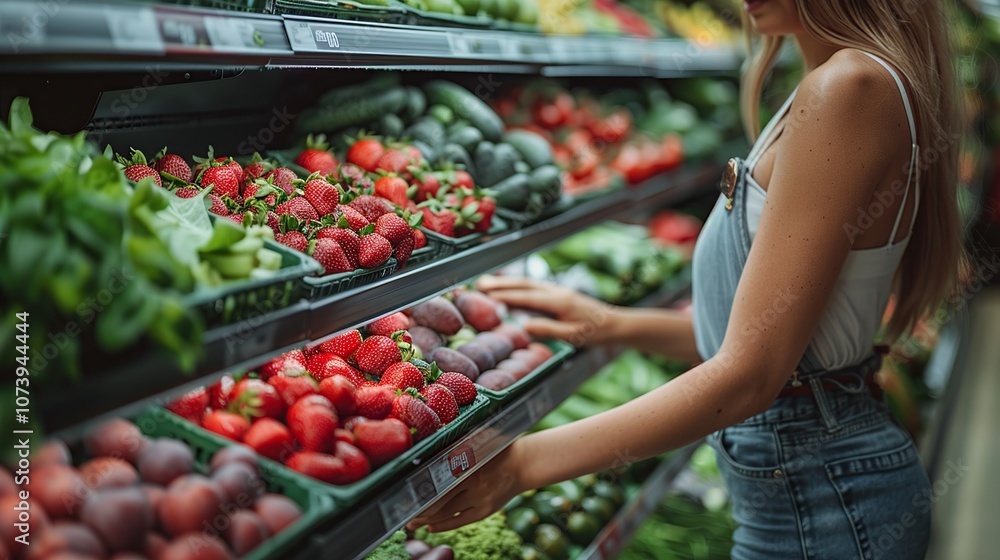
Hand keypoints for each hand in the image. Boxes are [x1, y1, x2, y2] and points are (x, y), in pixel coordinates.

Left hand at [407, 439, 527, 532]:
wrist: (523, 463)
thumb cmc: (497, 448)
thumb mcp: (476, 441)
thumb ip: (456, 445)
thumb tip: (429, 443)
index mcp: (468, 462)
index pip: (436, 478)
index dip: (418, 487)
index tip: (402, 491)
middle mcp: (472, 482)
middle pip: (437, 498)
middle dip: (417, 507)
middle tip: (401, 511)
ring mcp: (478, 498)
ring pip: (446, 512)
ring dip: (426, 519)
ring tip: (411, 523)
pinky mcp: (485, 510)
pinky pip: (459, 521)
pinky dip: (443, 525)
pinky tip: (431, 526)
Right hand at [475, 275, 618, 345]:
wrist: (616, 324)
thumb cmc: (597, 333)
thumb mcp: (572, 336)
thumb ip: (548, 329)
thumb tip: (524, 326)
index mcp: (559, 302)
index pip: (526, 297)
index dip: (505, 295)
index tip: (486, 294)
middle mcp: (557, 292)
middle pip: (525, 285)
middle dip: (502, 284)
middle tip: (480, 284)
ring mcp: (559, 291)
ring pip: (530, 283)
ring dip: (509, 282)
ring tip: (490, 283)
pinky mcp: (561, 294)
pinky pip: (536, 286)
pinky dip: (521, 285)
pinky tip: (514, 288)